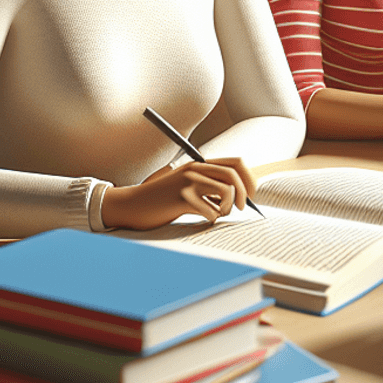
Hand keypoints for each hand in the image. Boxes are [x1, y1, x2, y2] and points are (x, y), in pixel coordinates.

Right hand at [101, 157, 256, 229]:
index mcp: (199, 164)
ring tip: (217, 214)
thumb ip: (208, 186)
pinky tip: (202, 219)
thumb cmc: (161, 201)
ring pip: (227, 191)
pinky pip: (210, 210)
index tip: (251, 195)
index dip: (249, 179)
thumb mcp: (186, 186)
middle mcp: (195, 169)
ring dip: (227, 208)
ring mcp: (188, 182)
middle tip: (241, 209)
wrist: (130, 205)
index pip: (236, 163)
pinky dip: (211, 218)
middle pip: (234, 175)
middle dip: (244, 194)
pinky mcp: (181, 198)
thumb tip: (240, 197)